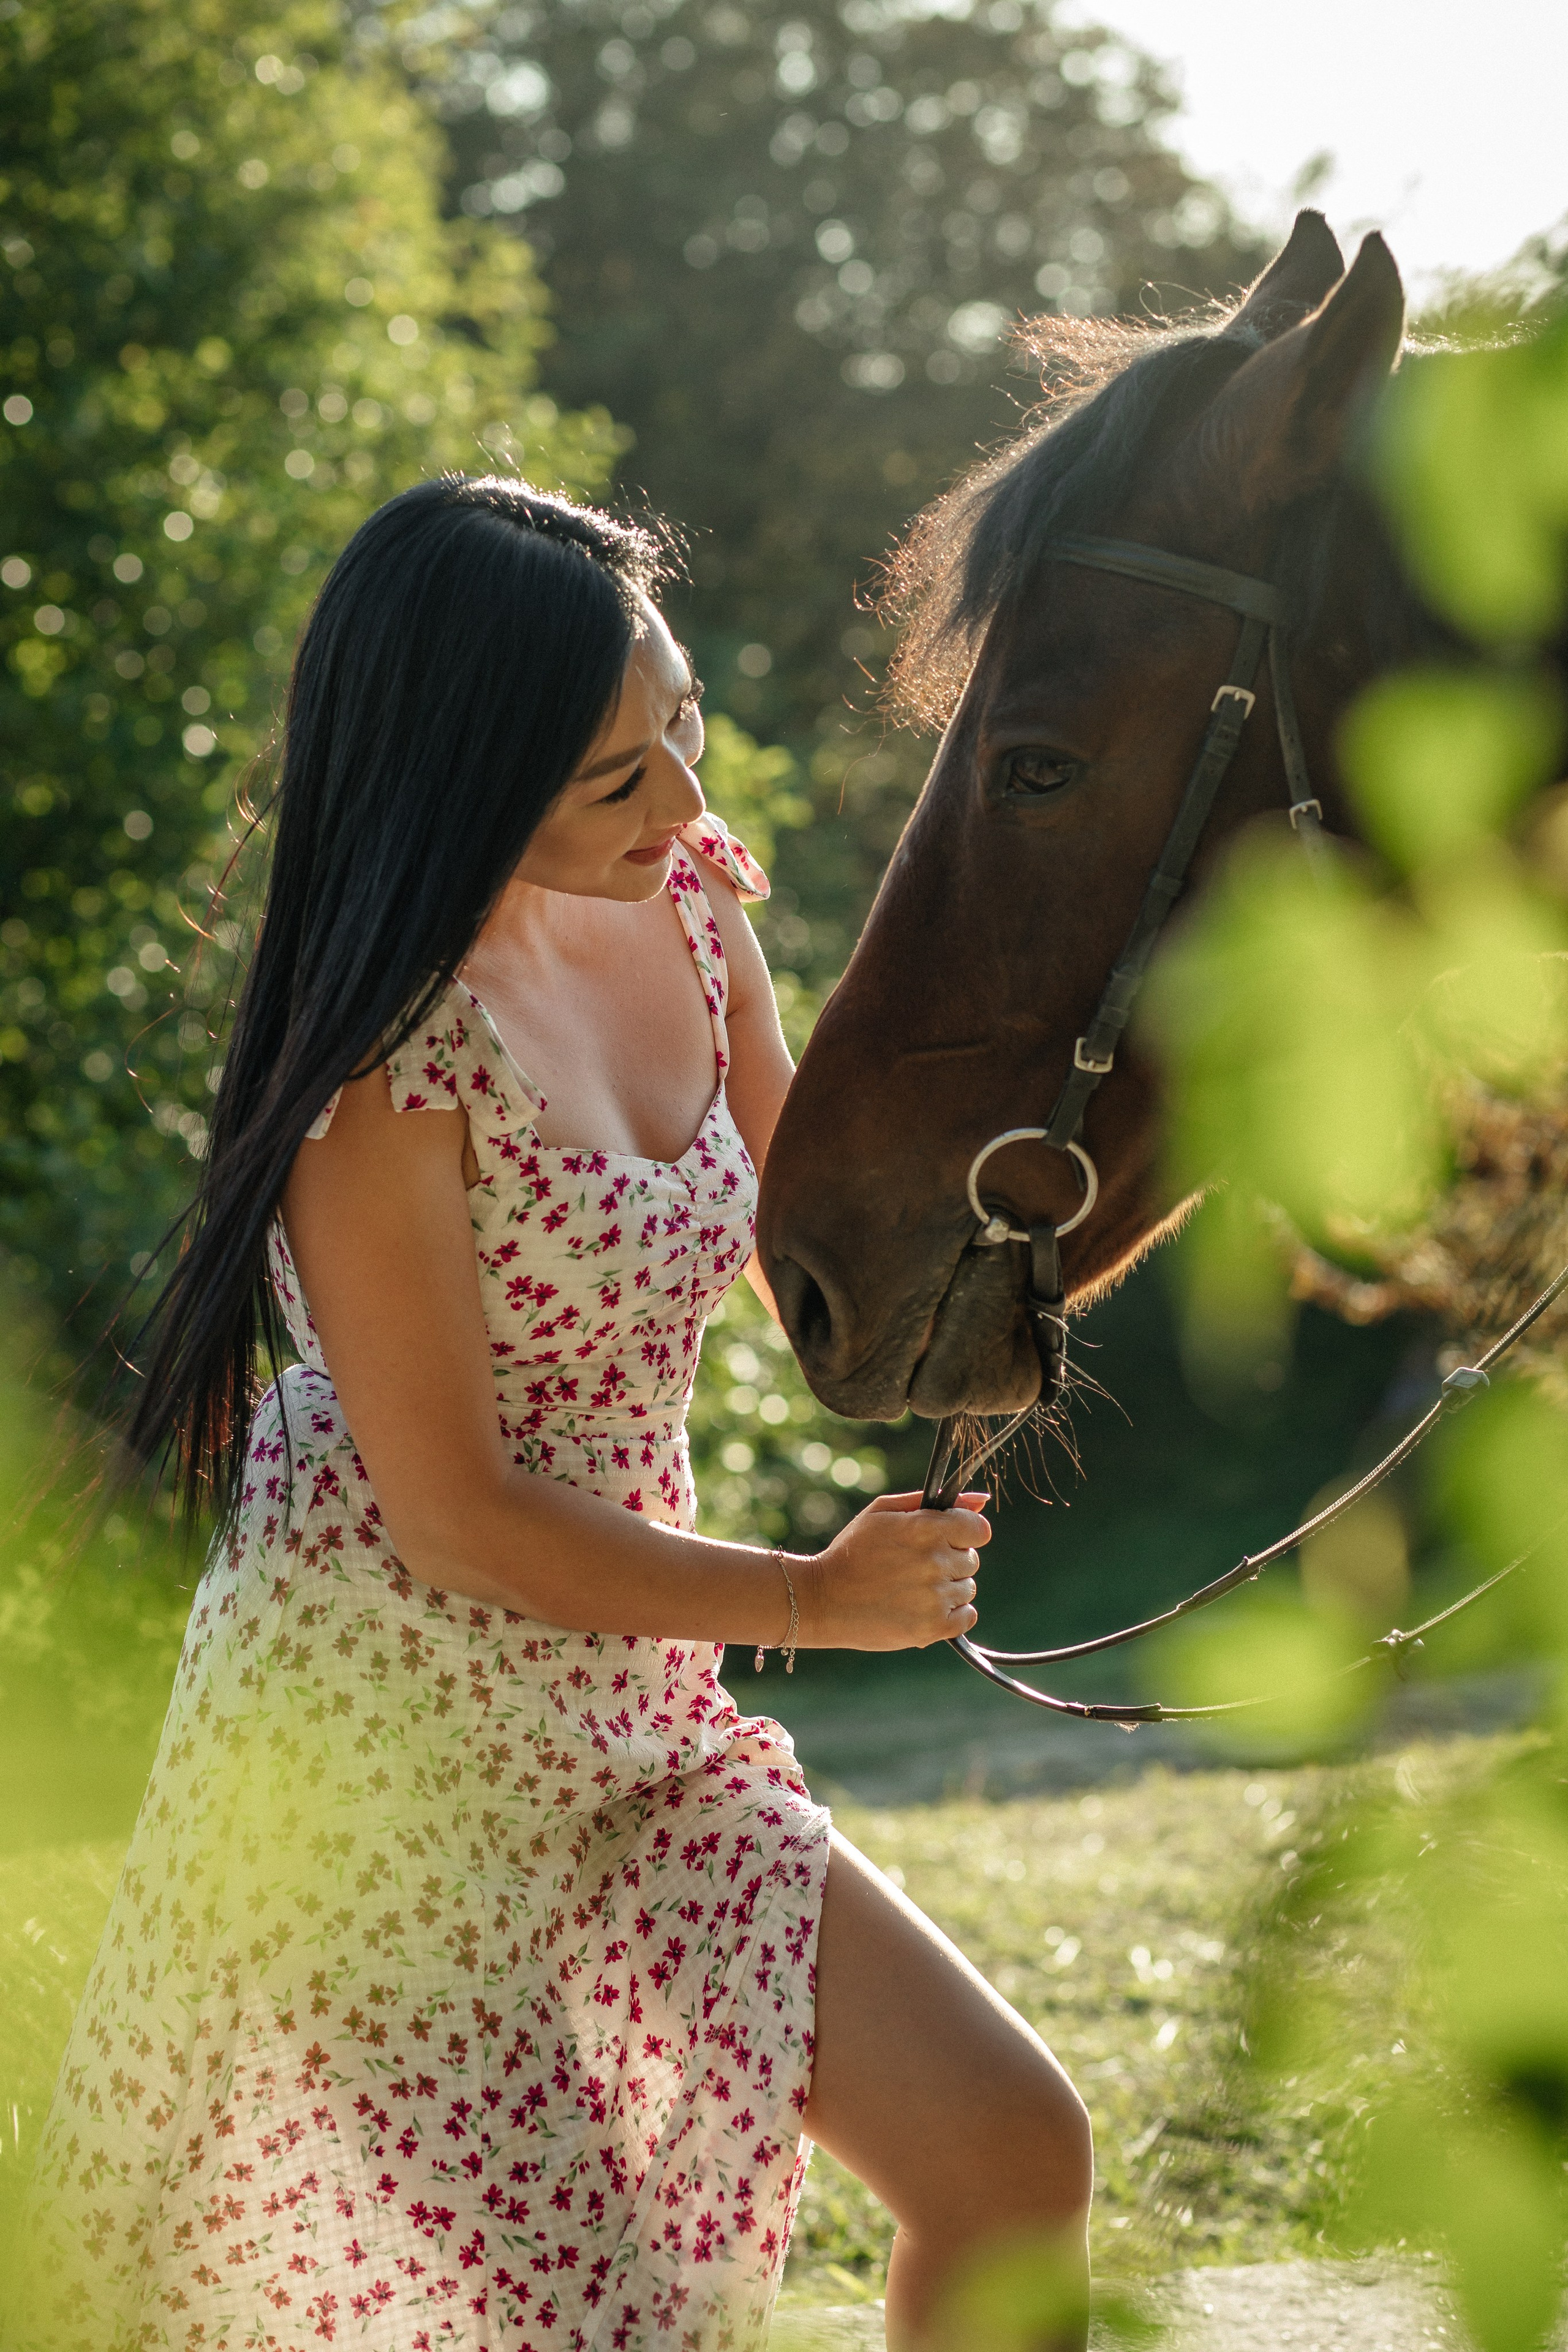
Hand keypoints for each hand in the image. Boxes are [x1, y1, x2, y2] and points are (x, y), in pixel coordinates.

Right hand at [800, 1490, 990, 1651]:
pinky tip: (924, 1608)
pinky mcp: (931, 1628)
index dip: (964, 1533)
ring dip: (947, 1588)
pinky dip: (952, 1614)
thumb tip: (981, 1500)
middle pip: (971, 1560)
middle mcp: (934, 1561)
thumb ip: (932, 1501)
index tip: (946, 1539)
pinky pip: (967, 1617)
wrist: (821, 1599)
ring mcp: (934, 1597)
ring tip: (912, 1589)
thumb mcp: (883, 1512)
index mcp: (924, 1528)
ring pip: (968, 1588)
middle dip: (949, 1560)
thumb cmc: (852, 1551)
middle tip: (915, 1566)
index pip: (978, 1529)